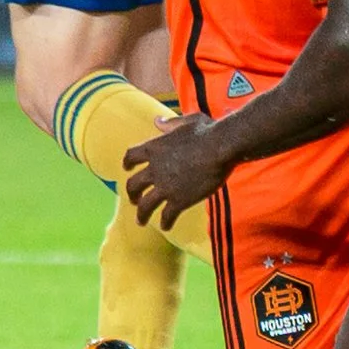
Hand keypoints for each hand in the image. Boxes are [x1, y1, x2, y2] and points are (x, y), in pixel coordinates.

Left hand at [123, 112, 234, 227]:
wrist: (221, 148)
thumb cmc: (207, 131)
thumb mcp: (186, 121)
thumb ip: (170, 124)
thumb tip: (157, 122)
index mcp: (154, 148)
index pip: (131, 156)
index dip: (127, 163)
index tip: (127, 169)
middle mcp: (154, 169)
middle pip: (133, 185)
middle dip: (131, 194)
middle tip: (134, 200)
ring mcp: (165, 187)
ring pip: (145, 205)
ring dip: (141, 215)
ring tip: (141, 221)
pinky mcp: (179, 200)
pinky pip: (167, 215)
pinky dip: (165, 223)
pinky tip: (166, 227)